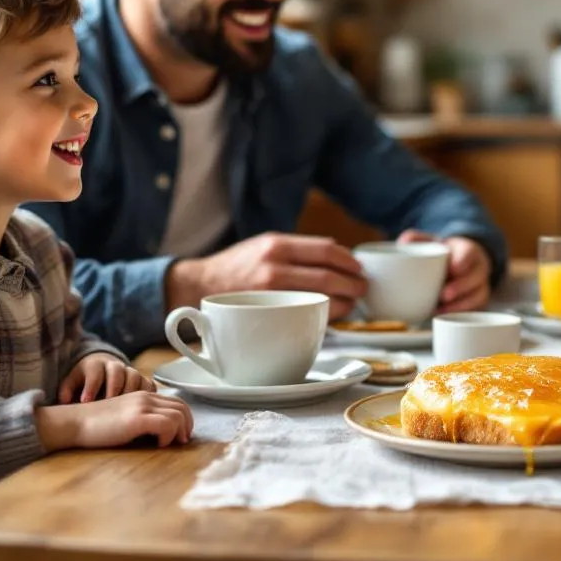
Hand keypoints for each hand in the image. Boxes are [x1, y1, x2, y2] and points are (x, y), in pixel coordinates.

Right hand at [36, 391, 193, 450]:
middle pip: (182, 407)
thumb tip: (161, 434)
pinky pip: (168, 424)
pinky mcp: (136, 419)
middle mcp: (146, 397)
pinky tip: (158, 445)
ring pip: (179, 415)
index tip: (179, 435)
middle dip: (187, 426)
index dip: (184, 419)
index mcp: (143, 395)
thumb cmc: (96, 426)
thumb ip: (142, 418)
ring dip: (179, 432)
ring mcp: (142, 406)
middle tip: (180, 442)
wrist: (74, 422)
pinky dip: (168, 437)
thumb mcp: (124, 417)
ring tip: (168, 445)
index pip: (177, 402)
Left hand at [59, 352, 154, 403]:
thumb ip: (67, 389)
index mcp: (95, 364)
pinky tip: (144, 408)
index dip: (91, 385)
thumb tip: (65, 400)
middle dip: (113, 387)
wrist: (100, 370)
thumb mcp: (73, 382)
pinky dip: (147, 394)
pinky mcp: (141, 379)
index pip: (95, 371)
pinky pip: (148, 383)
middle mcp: (114, 365)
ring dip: (130, 392)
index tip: (86, 401)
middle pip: (117, 371)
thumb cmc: (84, 382)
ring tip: (125, 409)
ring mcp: (129, 371)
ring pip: (134, 376)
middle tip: (108, 403)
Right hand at [166, 233, 366, 321]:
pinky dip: (324, 315)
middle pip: (328, 275)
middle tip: (363, 289)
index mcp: (277, 244)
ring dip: (344, 302)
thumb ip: (296, 251)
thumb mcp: (264, 245)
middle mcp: (273, 266)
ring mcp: (269, 293)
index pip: (326, 250)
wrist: (198, 285)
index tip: (359, 268)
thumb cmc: (237, 267)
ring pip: (320, 298)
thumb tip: (337, 256)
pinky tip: (331, 314)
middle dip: (353, 284)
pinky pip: (304, 315)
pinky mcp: (264, 315)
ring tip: (353, 303)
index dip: (349, 261)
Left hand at [397, 230, 491, 312]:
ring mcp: (480, 285)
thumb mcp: (432, 241)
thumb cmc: (442, 253)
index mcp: (467, 249)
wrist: (456, 263)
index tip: (451, 268)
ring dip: (460, 305)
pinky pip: (475, 309)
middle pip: (476, 277)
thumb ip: (417, 239)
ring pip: (478, 295)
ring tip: (440, 310)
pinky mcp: (478, 300)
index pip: (470, 253)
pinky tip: (444, 316)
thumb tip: (404, 241)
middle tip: (443, 295)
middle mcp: (478, 267)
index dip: (462, 261)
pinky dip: (459, 313)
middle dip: (460, 287)